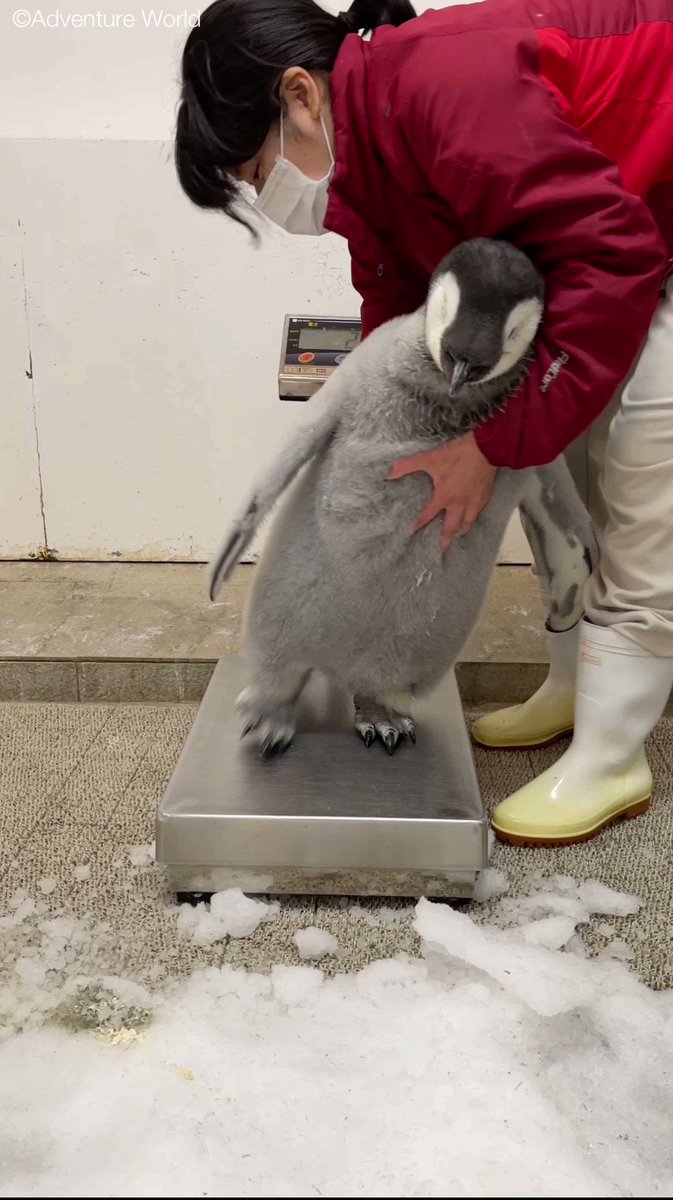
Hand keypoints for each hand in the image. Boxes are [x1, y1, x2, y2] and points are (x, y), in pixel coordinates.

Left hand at [387, 432, 497, 551]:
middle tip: (443, 549)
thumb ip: (408, 466)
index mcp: (443, 496)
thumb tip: (389, 473)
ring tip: (461, 534)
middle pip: (451, 526)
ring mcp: (473, 501)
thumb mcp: (429, 458)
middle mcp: (458, 503)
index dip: (419, 524)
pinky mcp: (485, 495)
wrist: (485, 450)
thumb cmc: (457, 455)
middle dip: (446, 538)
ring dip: (464, 529)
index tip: (413, 532)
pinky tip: (475, 515)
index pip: (428, 514)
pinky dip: (476, 516)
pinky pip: (479, 510)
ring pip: (469, 521)